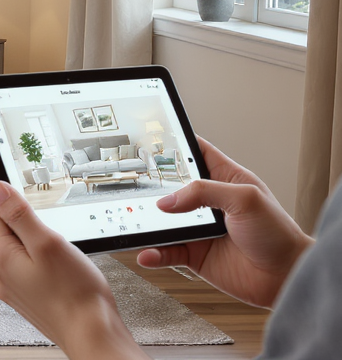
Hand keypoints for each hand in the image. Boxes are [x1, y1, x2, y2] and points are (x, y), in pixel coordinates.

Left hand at [0, 181, 148, 359]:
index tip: (34, 210)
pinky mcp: (28, 299)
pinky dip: (43, 264)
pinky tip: (62, 273)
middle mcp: (0, 276)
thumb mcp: (47, 242)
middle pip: (5, 233)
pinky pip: (29, 270)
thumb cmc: (75, 294)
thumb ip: (19, 214)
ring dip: (37, 246)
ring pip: (19, 252)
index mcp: (0, 258)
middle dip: (28, 228)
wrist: (93, 335)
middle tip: (53, 239)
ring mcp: (14, 290)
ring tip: (60, 258)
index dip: (13, 205)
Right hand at [136, 137, 312, 307]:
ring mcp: (199, 229)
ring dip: (147, 223)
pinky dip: (154, 253)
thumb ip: (205, 192)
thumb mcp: (246, 199)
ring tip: (132, 222)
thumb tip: (168, 200)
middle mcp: (209, 203)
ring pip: (163, 221)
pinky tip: (148, 253)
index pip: (196, 153)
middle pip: (171, 188)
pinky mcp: (195, 254)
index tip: (150, 140)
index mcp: (225, 180)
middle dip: (151, 186)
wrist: (286, 277)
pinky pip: (167, 251)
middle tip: (131, 184)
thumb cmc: (278, 234)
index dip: (175, 145)